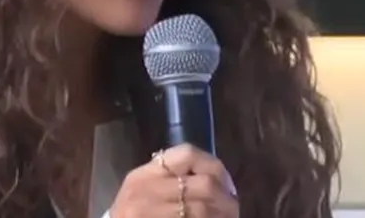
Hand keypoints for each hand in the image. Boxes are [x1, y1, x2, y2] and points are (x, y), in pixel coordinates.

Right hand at [109, 144, 237, 217]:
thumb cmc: (131, 216)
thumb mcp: (142, 191)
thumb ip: (170, 178)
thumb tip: (215, 178)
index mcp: (144, 175)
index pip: (187, 154)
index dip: (214, 166)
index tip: (225, 183)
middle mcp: (146, 191)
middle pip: (204, 184)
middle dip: (226, 197)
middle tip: (233, 207)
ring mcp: (150, 212)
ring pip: (203, 209)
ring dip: (222, 215)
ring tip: (228, 217)